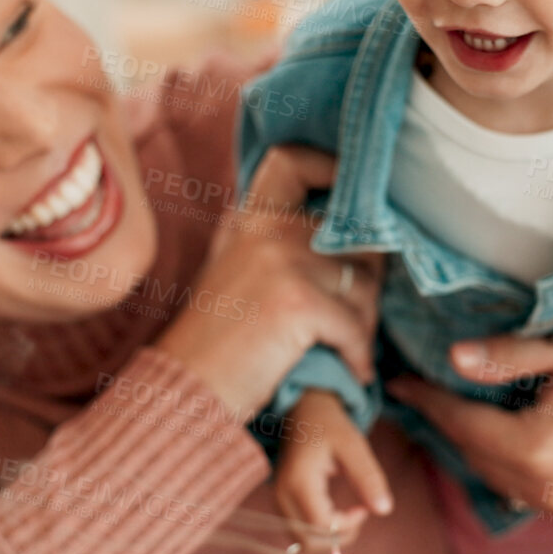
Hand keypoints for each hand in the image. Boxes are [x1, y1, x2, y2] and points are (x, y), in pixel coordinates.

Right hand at [156, 145, 383, 418]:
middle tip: (358, 316)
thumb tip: (344, 229)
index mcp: (248, 218)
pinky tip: (352, 370)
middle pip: (353, 235)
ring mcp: (280, 261)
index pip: (292, 161)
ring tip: (347, 349)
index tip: (358, 202)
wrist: (184, 392)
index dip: (334, 170)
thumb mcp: (234, 271)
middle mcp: (264, 229)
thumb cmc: (216, 342)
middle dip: (368, 278)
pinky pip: (356, 324)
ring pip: (364, 285)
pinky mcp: (297, 302)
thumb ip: (273, 241)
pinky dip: (359, 354)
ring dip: (365, 324)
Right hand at [275, 391, 392, 545]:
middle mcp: (282, 494)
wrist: (304, 412)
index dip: (347, 525)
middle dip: (338, 537)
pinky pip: (299, 531)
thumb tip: (384, 510)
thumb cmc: (330, 426)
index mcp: (299, 480)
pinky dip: (319, 532)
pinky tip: (334, 512)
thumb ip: (369, 477)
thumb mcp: (354, 446)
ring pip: (301, 541)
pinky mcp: (281, 503)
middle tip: (357, 514)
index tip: (364, 508)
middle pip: (307, 541)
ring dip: (328, 537)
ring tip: (347, 514)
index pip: (320, 525)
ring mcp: (278, 500)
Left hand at [387, 330, 552, 531]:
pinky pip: (537, 498)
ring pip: (503, 482)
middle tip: (425, 397)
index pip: (461, 424)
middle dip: (450, 426)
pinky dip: (519, 475)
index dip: (426, 401)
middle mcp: (552, 491)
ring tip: (464, 419)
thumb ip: (507, 357)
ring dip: (482, 452)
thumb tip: (451, 359)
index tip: (398, 384)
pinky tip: (516, 448)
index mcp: (538, 448)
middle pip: (477, 457)